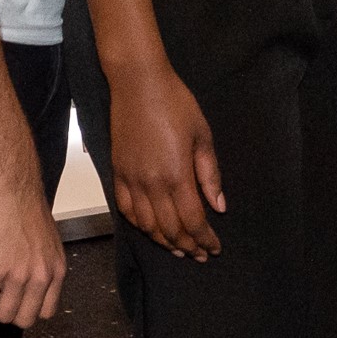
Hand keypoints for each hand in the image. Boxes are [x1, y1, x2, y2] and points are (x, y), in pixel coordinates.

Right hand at [0, 172, 67, 326]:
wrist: (13, 186)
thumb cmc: (28, 206)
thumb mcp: (48, 242)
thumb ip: (43, 265)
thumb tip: (32, 282)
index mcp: (56, 270)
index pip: (47, 312)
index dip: (28, 311)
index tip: (17, 305)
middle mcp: (41, 277)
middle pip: (25, 319)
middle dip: (8, 315)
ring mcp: (19, 275)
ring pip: (3, 315)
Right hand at [108, 58, 225, 258]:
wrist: (138, 83)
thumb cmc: (175, 103)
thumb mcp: (203, 135)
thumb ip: (209, 174)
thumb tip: (218, 206)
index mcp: (177, 175)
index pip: (193, 221)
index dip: (205, 240)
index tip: (214, 248)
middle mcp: (152, 184)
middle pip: (170, 229)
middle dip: (188, 246)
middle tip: (200, 254)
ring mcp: (131, 180)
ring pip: (147, 225)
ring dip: (164, 241)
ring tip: (178, 248)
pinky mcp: (117, 173)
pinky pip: (126, 209)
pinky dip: (139, 225)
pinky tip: (150, 228)